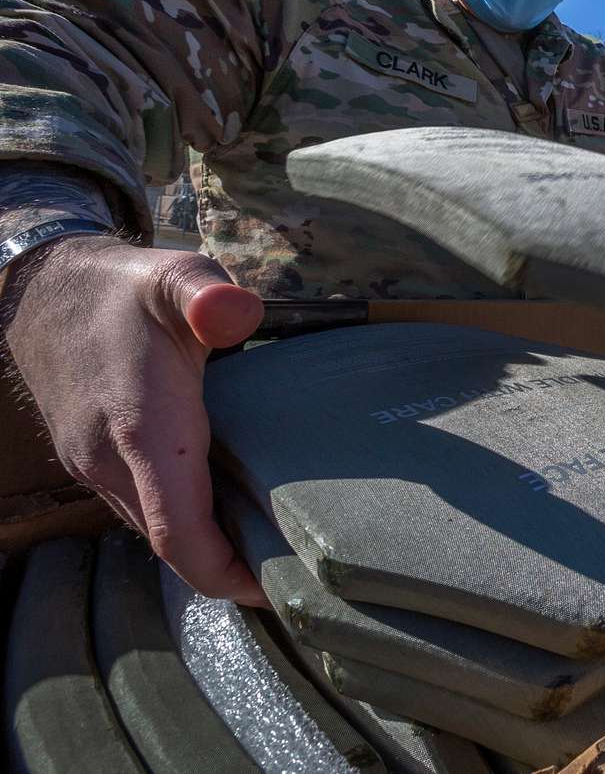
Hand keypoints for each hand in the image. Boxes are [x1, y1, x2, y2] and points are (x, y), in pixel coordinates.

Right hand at [4, 234, 266, 603]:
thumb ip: (208, 295)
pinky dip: (186, 520)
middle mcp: (110, 461)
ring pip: (155, 528)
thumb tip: (239, 312)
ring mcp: (95, 466)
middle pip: (172, 545)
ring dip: (208, 547)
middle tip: (298, 571)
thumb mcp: (175, 277)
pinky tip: (232, 505)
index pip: (178, 531)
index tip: (274, 589)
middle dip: (230, 568)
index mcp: (140, 429)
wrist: (44, 289)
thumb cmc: (123, 287)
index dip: (226, 572)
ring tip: (276, 545)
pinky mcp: (92, 460)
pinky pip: (144, 506)